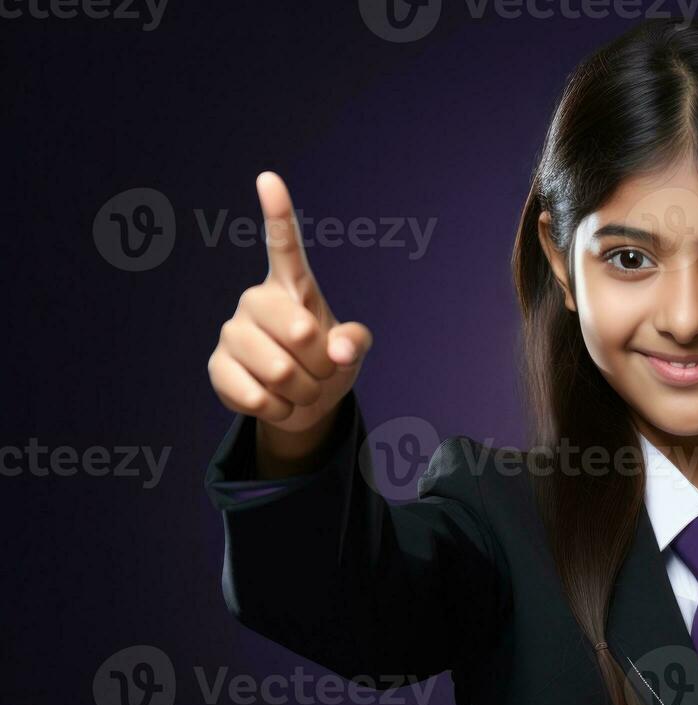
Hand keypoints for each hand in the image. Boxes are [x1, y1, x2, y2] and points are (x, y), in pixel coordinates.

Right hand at [207, 172, 372, 463]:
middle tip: (320, 370)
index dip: (278, 214)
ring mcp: (233, 332)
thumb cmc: (328, 363)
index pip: (283, 246)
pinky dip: (280, 409)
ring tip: (299, 388)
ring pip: (279, 371)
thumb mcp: (352, 350)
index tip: (270, 179)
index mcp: (291, 287)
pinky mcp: (217, 367)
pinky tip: (278, 402)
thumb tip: (337, 350)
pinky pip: (257, 396)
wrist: (303, 403)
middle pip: (300, 333)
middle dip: (322, 364)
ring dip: (303, 391)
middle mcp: (256, 301)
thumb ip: (356, 342)